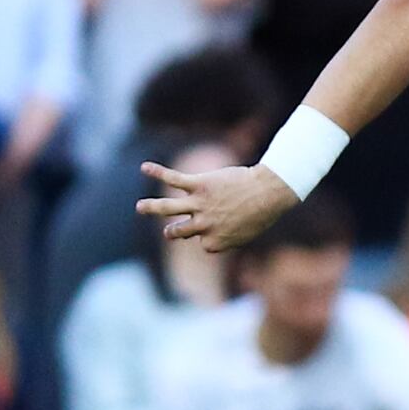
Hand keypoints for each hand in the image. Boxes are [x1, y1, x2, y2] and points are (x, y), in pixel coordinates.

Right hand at [141, 158, 299, 253]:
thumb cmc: (262, 212)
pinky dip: (158, 172)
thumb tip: (211, 240)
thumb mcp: (245, 233)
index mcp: (214, 241)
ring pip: (167, 207)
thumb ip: (227, 237)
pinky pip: (174, 178)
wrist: (269, 192)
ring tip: (140, 207)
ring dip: (151, 207)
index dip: (210, 234)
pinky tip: (145, 167)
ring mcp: (199, 204)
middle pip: (178, 231)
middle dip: (171, 232)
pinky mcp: (199, 185)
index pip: (202, 242)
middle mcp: (202, 225)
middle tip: (167, 232)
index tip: (223, 226)